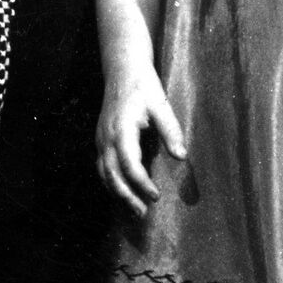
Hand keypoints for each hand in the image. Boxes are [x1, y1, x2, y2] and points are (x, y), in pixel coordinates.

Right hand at [96, 63, 184, 215]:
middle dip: (127, 197)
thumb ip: (171, 131)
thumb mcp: (161, 105)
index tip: (156, 196)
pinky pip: (102, 167)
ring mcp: (100, 139)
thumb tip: (181, 157)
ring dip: (118, 194)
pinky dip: (111, 183)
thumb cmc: (144, 85)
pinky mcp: (101, 139)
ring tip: (135, 210)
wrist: (122, 68)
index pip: (129, 164)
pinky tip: (123, 193)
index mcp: (122, 129)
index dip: (142, 183)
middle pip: (112, 175)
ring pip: (104, 174)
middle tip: (143, 214)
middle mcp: (106, 137)